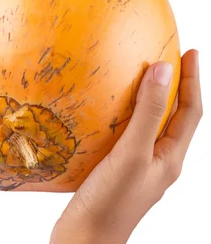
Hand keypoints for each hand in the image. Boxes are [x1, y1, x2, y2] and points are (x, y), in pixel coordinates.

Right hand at [50, 50, 201, 243]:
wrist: (84, 243)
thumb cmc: (110, 202)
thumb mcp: (132, 153)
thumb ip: (148, 113)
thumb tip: (163, 69)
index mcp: (170, 159)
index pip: (191, 112)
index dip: (193, 80)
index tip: (189, 51)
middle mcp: (159, 162)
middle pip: (176, 117)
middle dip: (178, 86)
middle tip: (169, 55)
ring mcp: (139, 167)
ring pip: (153, 125)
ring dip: (153, 98)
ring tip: (142, 73)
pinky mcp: (118, 170)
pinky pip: (130, 133)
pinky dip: (127, 113)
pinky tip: (107, 106)